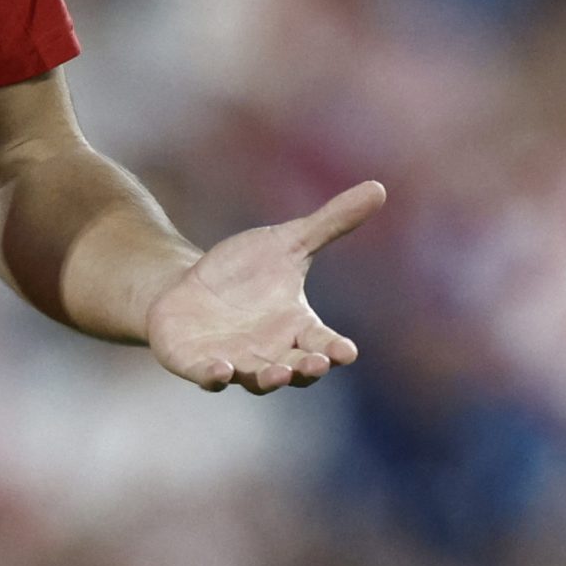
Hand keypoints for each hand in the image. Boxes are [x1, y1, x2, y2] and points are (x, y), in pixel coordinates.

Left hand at [144, 180, 383, 394]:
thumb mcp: (287, 243)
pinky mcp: (196, 363)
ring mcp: (234, 361)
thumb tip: (378, 187)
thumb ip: (330, 223)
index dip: (334, 349)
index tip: (347, 351)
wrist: (187, 288)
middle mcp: (270, 352)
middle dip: (306, 369)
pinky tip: (220, 371)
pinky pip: (207, 376)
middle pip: (295, 369)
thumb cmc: (244, 271)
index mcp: (295, 327)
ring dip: (267, 378)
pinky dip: (215, 377)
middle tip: (316, 364)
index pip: (322, 342)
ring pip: (256, 378)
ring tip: (277, 374)